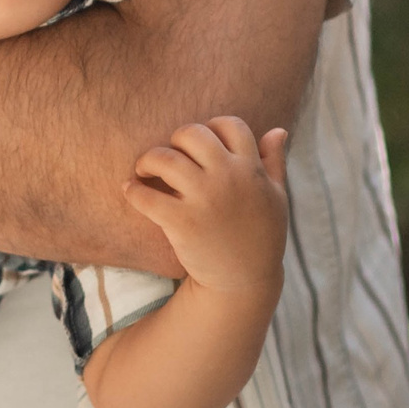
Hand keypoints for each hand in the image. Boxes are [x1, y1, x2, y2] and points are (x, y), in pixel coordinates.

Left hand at [124, 118, 288, 296]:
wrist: (244, 283)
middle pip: (192, 133)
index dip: (212, 127)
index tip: (201, 143)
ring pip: (164, 158)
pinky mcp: (182, 222)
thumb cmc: (260, 236)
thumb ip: (274, 161)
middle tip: (170, 156)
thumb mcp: (276, 198)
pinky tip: (130, 190)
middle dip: (176, 140)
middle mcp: (229, 178)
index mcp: (251, 170)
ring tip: (144, 170)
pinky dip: (132, 190)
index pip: (231, 124)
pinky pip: (146, 196)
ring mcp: (204, 199)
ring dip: (148, 160)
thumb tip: (278, 130)